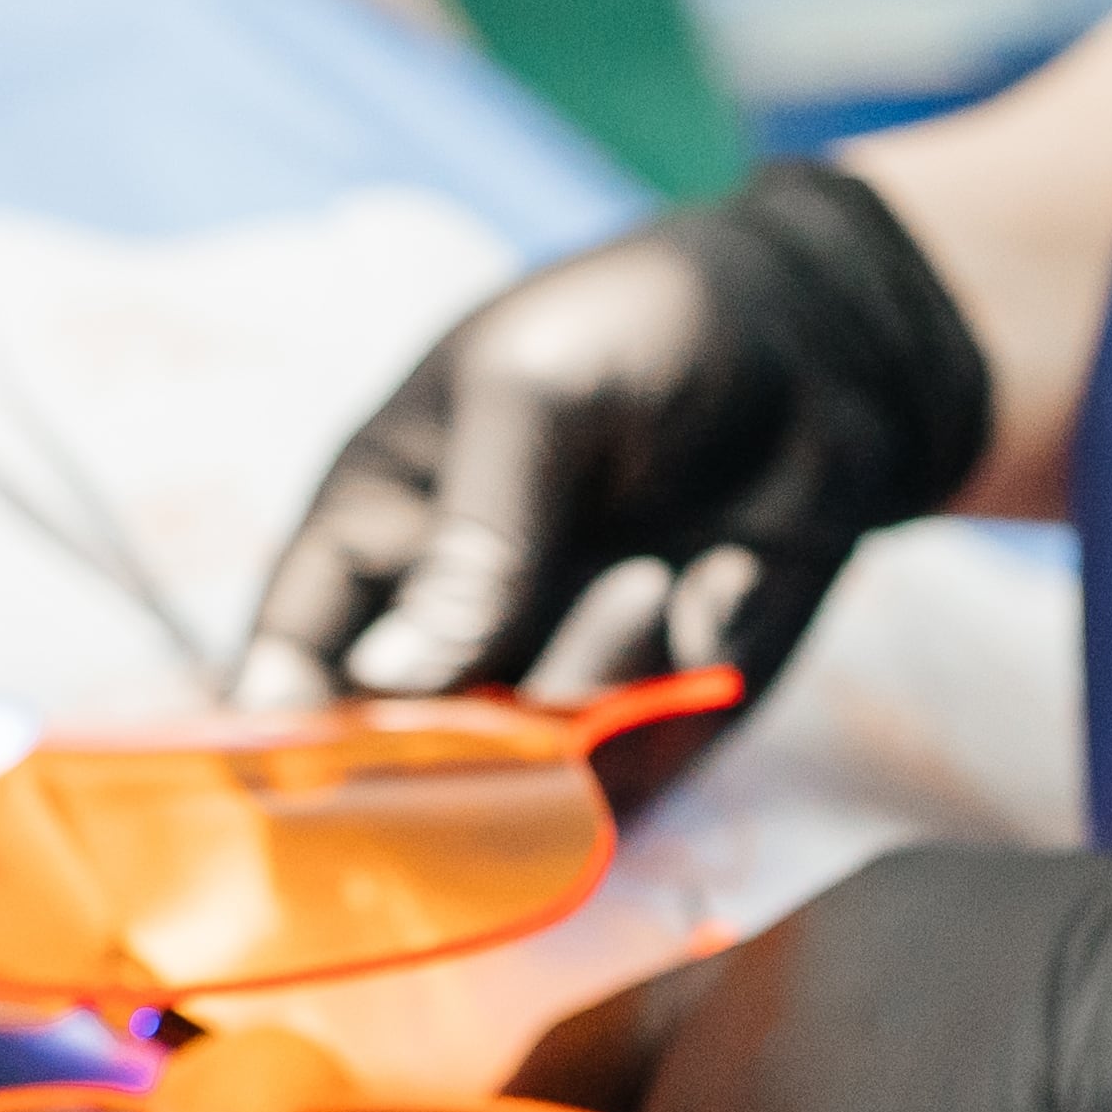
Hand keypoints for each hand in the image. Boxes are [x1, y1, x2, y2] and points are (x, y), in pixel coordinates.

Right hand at [235, 163, 992, 726]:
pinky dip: (684, 681)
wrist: (833, 341)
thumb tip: (393, 684)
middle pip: (399, 758)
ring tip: (659, 572)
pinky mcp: (660, 708)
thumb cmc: (645, 326)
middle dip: (451, 750)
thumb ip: (471, 539)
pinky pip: (645, 758)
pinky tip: (727, 577)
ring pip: (530, 772)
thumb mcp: (535, 393)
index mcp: (378, 533)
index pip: (289, 659)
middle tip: (523, 698)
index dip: (278, 733)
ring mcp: (554, 674)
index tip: (306, 785)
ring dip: (592, 683)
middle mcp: (452, 627)